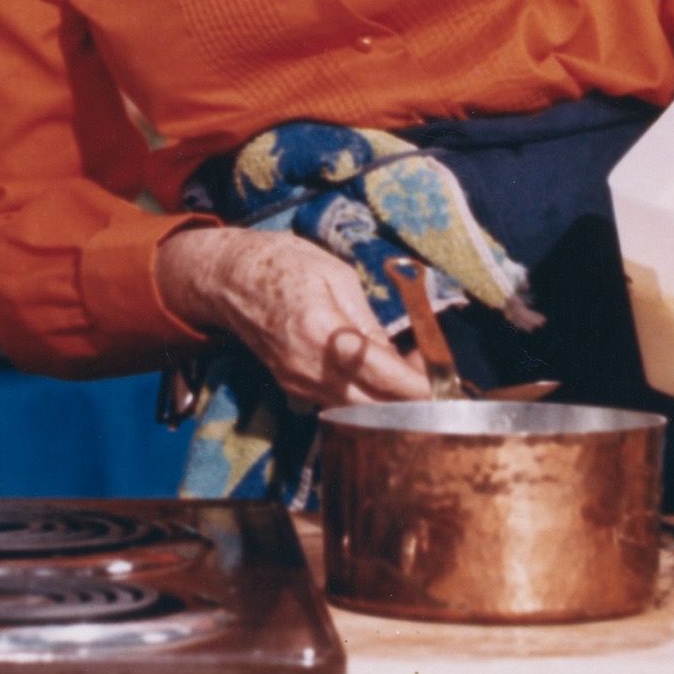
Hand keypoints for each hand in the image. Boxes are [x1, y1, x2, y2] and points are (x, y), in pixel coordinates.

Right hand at [157, 227, 430, 407]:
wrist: (229, 277)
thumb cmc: (286, 264)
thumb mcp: (337, 277)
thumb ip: (368, 322)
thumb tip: (400, 358)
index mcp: (322, 332)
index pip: (379, 374)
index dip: (416, 385)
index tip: (445, 386)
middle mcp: (307, 368)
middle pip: (370, 405)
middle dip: (408, 401)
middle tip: (436, 382)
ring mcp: (296, 382)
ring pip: (354, 409)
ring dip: (387, 400)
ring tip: (411, 374)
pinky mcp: (291, 386)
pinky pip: (336, 402)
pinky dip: (364, 396)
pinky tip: (380, 375)